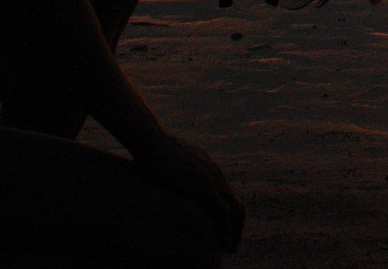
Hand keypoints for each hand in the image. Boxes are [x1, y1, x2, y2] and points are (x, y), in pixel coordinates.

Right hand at [132, 131, 245, 252]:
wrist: (150, 138)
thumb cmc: (155, 153)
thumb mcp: (175, 165)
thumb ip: (181, 175)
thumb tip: (173, 185)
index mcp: (210, 170)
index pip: (228, 197)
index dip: (231, 218)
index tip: (227, 235)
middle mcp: (215, 173)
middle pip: (237, 205)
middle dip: (237, 228)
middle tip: (232, 247)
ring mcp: (210, 178)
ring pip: (232, 210)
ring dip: (233, 232)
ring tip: (229, 249)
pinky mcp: (201, 184)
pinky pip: (220, 210)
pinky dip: (224, 229)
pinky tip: (221, 242)